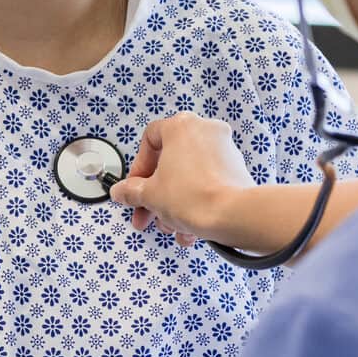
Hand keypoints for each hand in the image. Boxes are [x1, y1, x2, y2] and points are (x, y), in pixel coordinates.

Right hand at [109, 112, 254, 244]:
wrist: (233, 215)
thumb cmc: (193, 196)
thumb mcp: (151, 195)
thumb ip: (131, 191)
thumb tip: (121, 192)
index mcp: (182, 126)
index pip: (150, 138)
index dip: (138, 166)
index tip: (134, 188)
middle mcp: (205, 130)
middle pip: (170, 162)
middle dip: (155, 194)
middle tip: (147, 214)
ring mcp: (224, 149)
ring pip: (189, 176)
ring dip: (174, 203)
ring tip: (171, 228)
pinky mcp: (236, 169)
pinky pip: (207, 183)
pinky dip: (195, 202)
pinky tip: (189, 230)